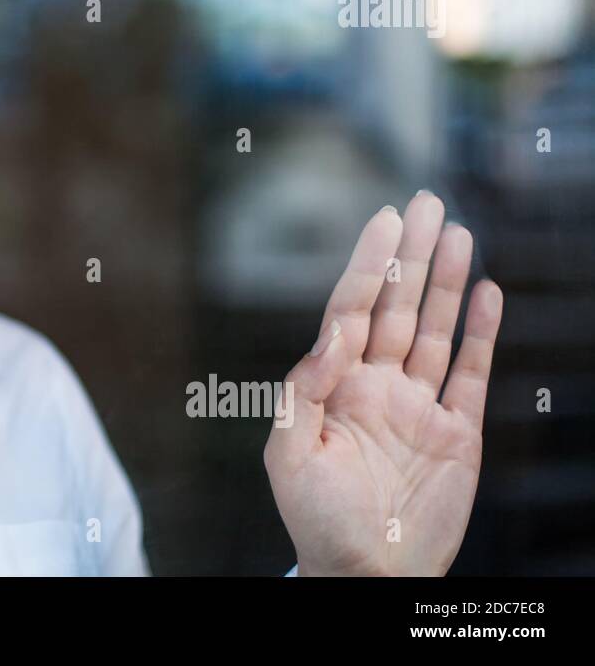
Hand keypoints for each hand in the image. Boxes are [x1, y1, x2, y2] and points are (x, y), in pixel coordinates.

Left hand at [264, 191, 502, 575]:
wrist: (365, 574)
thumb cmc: (316, 518)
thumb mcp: (289, 454)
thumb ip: (304, 389)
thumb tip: (333, 332)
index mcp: (333, 384)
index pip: (351, 309)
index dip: (367, 264)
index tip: (383, 221)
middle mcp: (377, 384)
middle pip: (397, 305)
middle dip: (410, 255)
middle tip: (425, 202)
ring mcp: (418, 405)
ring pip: (437, 329)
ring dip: (447, 282)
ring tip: (458, 233)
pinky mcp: (456, 431)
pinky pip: (471, 374)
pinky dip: (482, 334)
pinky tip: (487, 293)